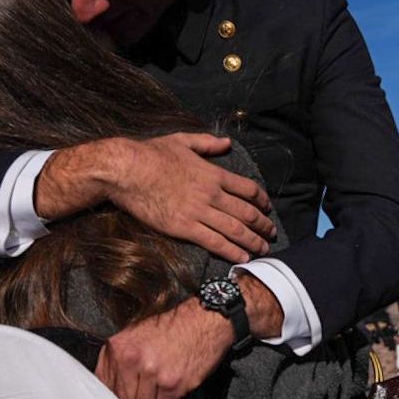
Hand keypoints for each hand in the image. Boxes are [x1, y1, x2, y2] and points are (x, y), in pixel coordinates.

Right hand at [37, 133, 275, 262]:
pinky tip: (242, 257)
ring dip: (252, 241)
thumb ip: (207, 143)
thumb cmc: (151, 153)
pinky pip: (214, 242)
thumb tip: (226, 143)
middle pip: (246, 212)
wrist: (127, 170)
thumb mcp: (182, 141)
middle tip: (271, 234)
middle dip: (262, 225)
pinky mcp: (184, 227)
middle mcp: (211, 193)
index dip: (261, 200)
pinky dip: (231, 251)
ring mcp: (199, 211)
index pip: (247, 188)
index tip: (268, 208)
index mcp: (213, 173)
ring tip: (263, 250)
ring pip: (235, 229)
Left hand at [95, 298, 232, 398]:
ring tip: (162, 390)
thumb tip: (109, 387)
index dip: (116, 395)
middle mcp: (133, 360)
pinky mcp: (173, 384)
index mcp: (119, 348)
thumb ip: (118, 359)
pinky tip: (174, 391)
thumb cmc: (173, 325)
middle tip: (146, 393)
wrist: (206, 317)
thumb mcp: (136, 334)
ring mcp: (153, 373)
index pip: (105, 387)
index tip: (123, 397)